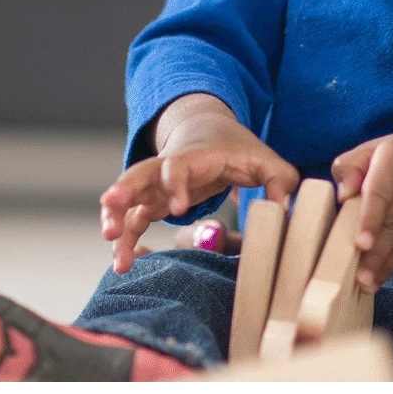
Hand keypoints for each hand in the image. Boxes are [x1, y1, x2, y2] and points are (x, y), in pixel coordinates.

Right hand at [99, 93, 298, 274]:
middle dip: (124, 194)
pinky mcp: (152, 201)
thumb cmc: (238, 148)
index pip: (179, 165)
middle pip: (139, 176)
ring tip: (113, 249)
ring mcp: (156, 185)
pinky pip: (133, 219)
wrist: (207, 130)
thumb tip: (282, 211)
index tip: (178, 208)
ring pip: (129, 199)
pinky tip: (122, 263)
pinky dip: (125, 239)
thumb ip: (280, 182)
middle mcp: (168, 168)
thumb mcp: (266, 161)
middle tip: (110, 217)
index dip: (176, 184)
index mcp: (195, 155)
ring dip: (118, 221)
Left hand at [331, 126, 392, 292]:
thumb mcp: (372, 149)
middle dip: (375, 253)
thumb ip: (349, 167)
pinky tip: (381, 275)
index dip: (370, 219)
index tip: (360, 244)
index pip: (380, 192)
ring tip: (366, 282)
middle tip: (357, 278)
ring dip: (386, 264)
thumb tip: (343, 196)